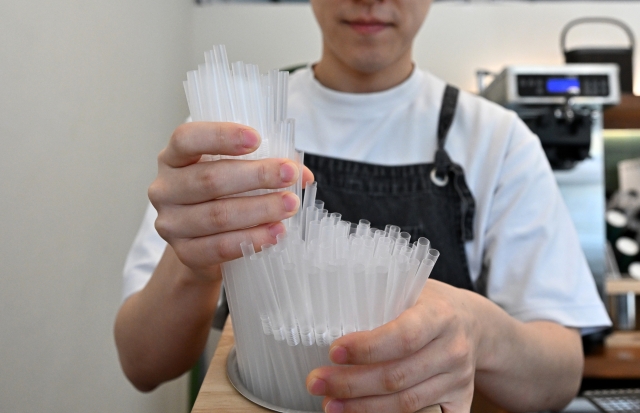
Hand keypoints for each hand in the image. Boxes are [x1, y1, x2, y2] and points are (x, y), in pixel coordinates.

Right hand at [148, 121, 313, 278]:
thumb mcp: (237, 172)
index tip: (257, 139)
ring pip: (217, 215)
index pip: (187, 139)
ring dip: (259, 209)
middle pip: (209, 179)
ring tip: (289, 206)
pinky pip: (219, 247)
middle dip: (256, 176)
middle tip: (289, 175)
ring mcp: (170, 223)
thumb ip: (265, 164)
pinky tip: (275, 233)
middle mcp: (165, 188)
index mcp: (173, 158)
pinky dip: (251, 239)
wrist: (203, 244)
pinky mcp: (183, 253)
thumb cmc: (223, 197)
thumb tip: (301, 173)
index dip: (221, 137)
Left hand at [306, 279, 478, 412]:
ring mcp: (458, 379)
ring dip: (363, 408)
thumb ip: (381, 301)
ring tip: (330, 405)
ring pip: (406, 403)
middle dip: (351, 384)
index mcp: (440, 315)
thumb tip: (329, 316)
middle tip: (316, 382)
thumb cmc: (431, 304)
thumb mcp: (412, 289)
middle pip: (397, 376)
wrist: (475, 324)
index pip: (403, 336)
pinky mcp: (460, 400)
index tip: (333, 352)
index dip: (367, 348)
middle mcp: (453, 349)